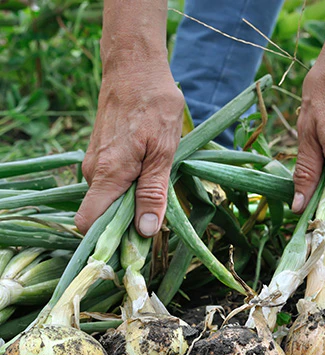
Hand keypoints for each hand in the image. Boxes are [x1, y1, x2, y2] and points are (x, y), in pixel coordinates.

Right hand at [75, 59, 183, 236]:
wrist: (134, 67)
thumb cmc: (154, 106)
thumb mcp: (164, 152)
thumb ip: (153, 192)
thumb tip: (146, 231)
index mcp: (107, 174)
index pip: (88, 223)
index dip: (109, 240)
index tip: (135, 244)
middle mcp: (93, 172)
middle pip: (101, 216)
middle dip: (127, 223)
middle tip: (158, 215)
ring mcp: (93, 163)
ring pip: (108, 200)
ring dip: (131, 203)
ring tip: (156, 188)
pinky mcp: (100, 156)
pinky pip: (110, 185)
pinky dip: (127, 189)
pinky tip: (147, 174)